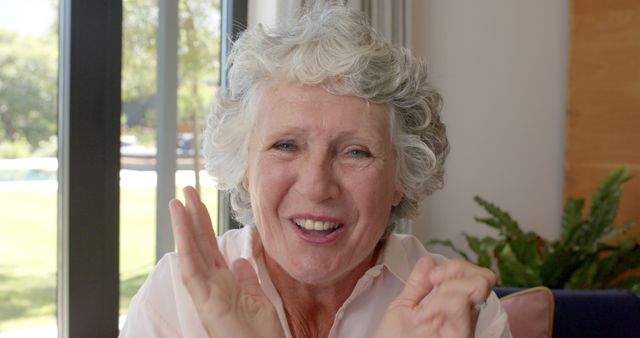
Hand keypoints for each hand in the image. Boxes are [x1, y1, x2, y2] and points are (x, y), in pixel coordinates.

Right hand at [169, 186, 283, 337]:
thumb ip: (247, 279)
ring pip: (191, 254)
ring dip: (184, 228)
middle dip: (192, 218)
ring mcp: (207, 294)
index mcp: (226, 285)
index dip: (204, 226)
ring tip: (177, 201)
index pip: (212, 249)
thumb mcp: (259, 301)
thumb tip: (239, 260)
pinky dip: (186, 248)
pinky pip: (193, 272)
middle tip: (186, 191)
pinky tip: (182, 228)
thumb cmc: (262, 337)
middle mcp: (213, 286)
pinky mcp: (206, 303)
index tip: (200, 204)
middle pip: (200, 246)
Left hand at [374, 256, 496, 337]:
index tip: (433, 275)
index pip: (474, 275)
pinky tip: (423, 317)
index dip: (456, 266)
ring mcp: (465, 327)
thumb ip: (417, 285)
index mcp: (452, 307)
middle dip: (457, 270)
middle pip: (484, 278)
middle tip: (434, 282)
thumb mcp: (403, 309)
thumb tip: (428, 260)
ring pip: (476, 288)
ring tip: (425, 309)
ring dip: (446, 290)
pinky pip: (461, 306)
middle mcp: (464, 317)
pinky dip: (440, 305)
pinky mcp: (462, 336)